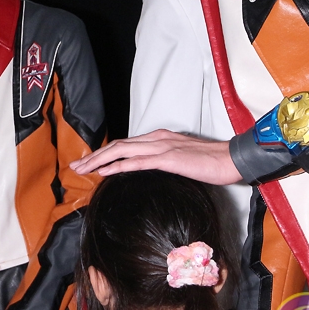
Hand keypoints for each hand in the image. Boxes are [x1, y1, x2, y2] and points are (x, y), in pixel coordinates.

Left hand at [68, 129, 241, 184]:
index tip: (88, 162)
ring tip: (83, 169)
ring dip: (99, 160)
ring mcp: (161, 147)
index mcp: (159, 138)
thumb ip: (164, 161)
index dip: (104, 152)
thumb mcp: (182, 159)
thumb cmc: (211, 162)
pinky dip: (118, 166)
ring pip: (121, 151)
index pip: (124, 144)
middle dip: (94, 155)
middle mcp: (156, 138)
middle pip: (117, 146)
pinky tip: (105, 172)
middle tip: (76, 166)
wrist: (232, 158)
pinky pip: (137, 162)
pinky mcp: (168, 158)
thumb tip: (150, 171)